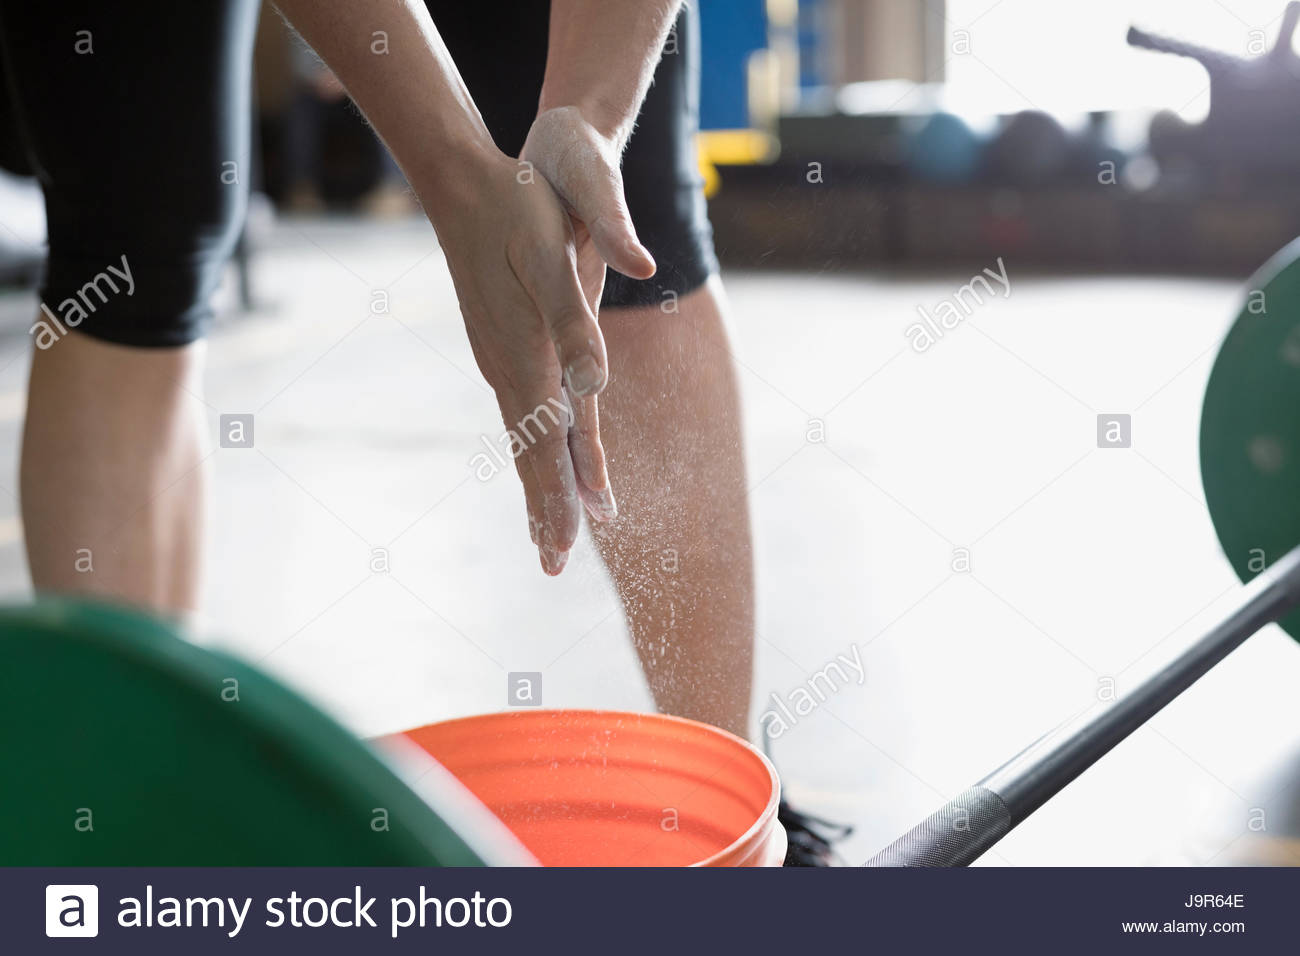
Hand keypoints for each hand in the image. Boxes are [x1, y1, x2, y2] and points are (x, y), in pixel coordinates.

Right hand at [419, 147, 626, 574]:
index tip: (560, 549)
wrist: (464, 183)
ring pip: (525, 440)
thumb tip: (594, 384)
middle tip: (552, 565)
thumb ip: (574, 324)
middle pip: (530, 456)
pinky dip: (539, 449)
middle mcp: (507, 369)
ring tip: (549, 532)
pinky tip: (543, 458)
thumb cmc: (514, 212)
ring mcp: (502, 361)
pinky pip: (524, 414)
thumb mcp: (550, 258)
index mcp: (524, 357)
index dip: (555, 498)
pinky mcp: (504, 348)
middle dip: (544, 512)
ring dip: (540, 488)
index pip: (543, 445)